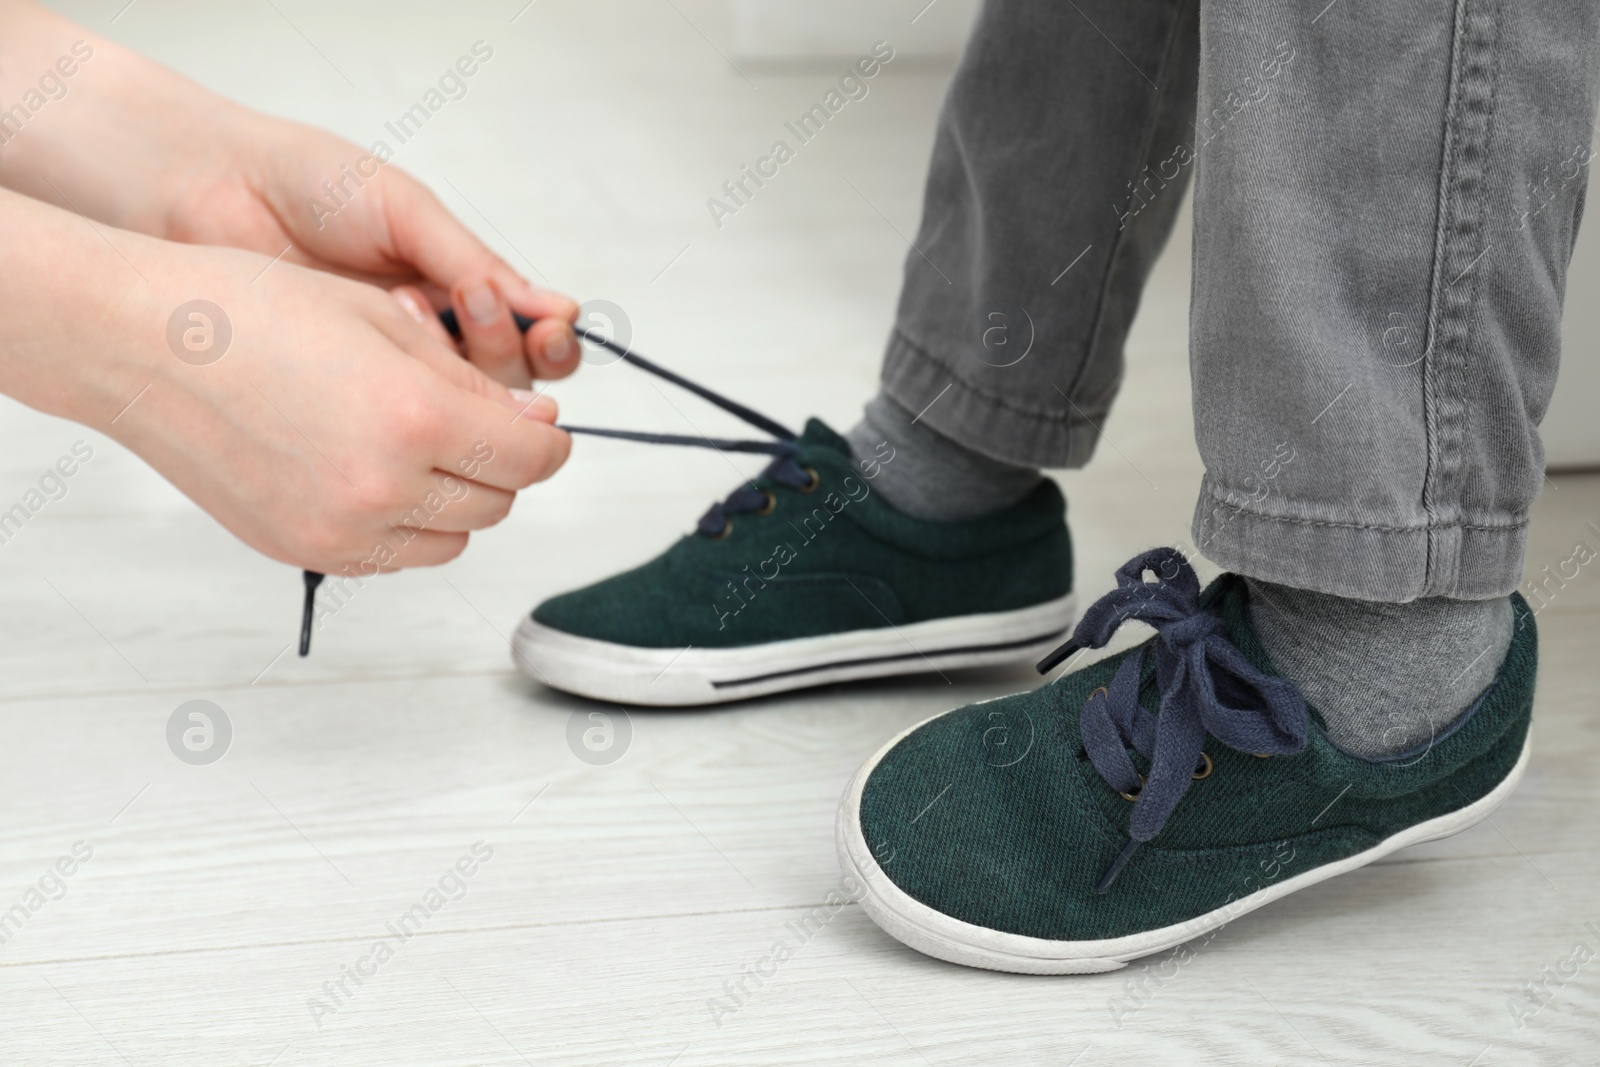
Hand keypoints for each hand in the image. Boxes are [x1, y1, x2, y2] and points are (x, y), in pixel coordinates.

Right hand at [99, 237, 571, 573]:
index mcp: (414, 418)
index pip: (530, 459)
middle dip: (503, 465)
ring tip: (416, 443)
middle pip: (497, 504)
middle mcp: (382, 488)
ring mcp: (339, 530)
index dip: (549, 442)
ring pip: (451, 540)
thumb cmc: (251, 310)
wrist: (138, 344)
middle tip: (476, 423)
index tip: (542, 426)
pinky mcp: (302, 550)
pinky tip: (372, 471)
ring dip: (456, 499)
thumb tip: (536, 423)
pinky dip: (404, 524)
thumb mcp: (384, 319)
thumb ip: (471, 382)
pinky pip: (393, 556)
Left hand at [160, 117, 579, 388]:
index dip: (549, 342)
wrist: (212, 190)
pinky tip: (378, 339)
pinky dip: (403, 390)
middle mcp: (434, 342)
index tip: (549, 328)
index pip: (532, 341)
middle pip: (510, 388)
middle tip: (471, 301)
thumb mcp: (406, 212)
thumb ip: (476, 262)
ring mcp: (389, 378)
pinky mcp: (345, 406)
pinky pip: (398, 426)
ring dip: (453, 364)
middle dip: (504, 347)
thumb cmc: (308, 184)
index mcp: (460, 293)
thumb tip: (558, 311)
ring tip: (408, 301)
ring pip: (462, 414)